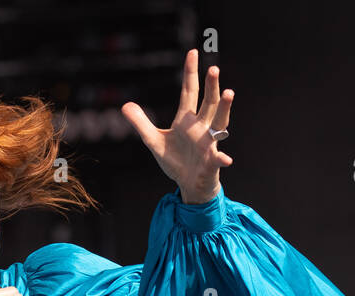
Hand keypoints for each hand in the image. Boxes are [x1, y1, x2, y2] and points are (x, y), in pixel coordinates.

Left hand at [121, 49, 233, 204]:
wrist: (189, 183)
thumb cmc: (175, 160)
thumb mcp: (153, 141)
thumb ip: (141, 123)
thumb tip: (125, 105)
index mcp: (186, 120)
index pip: (189, 92)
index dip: (190, 73)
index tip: (193, 52)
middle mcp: (201, 127)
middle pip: (208, 102)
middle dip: (211, 86)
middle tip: (213, 68)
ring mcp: (208, 143)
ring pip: (219, 122)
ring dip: (224, 108)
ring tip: (229, 92)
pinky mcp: (211, 162)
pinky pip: (218, 159)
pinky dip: (222, 159)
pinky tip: (226, 159)